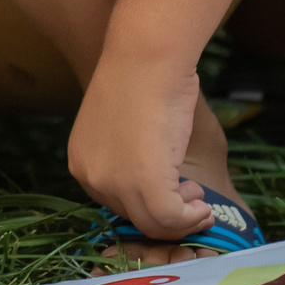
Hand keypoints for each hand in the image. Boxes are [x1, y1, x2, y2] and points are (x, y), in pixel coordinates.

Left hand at [67, 54, 218, 248]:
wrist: (145, 60)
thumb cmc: (139, 83)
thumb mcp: (122, 129)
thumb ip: (126, 158)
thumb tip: (151, 180)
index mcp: (81, 162)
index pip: (116, 204)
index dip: (149, 205)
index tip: (176, 194)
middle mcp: (90, 176)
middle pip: (134, 217)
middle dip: (168, 214)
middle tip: (194, 197)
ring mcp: (114, 182)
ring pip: (153, 224)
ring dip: (183, 219)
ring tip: (199, 200)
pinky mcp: (144, 183)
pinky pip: (170, 219)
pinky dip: (191, 218)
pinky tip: (203, 202)